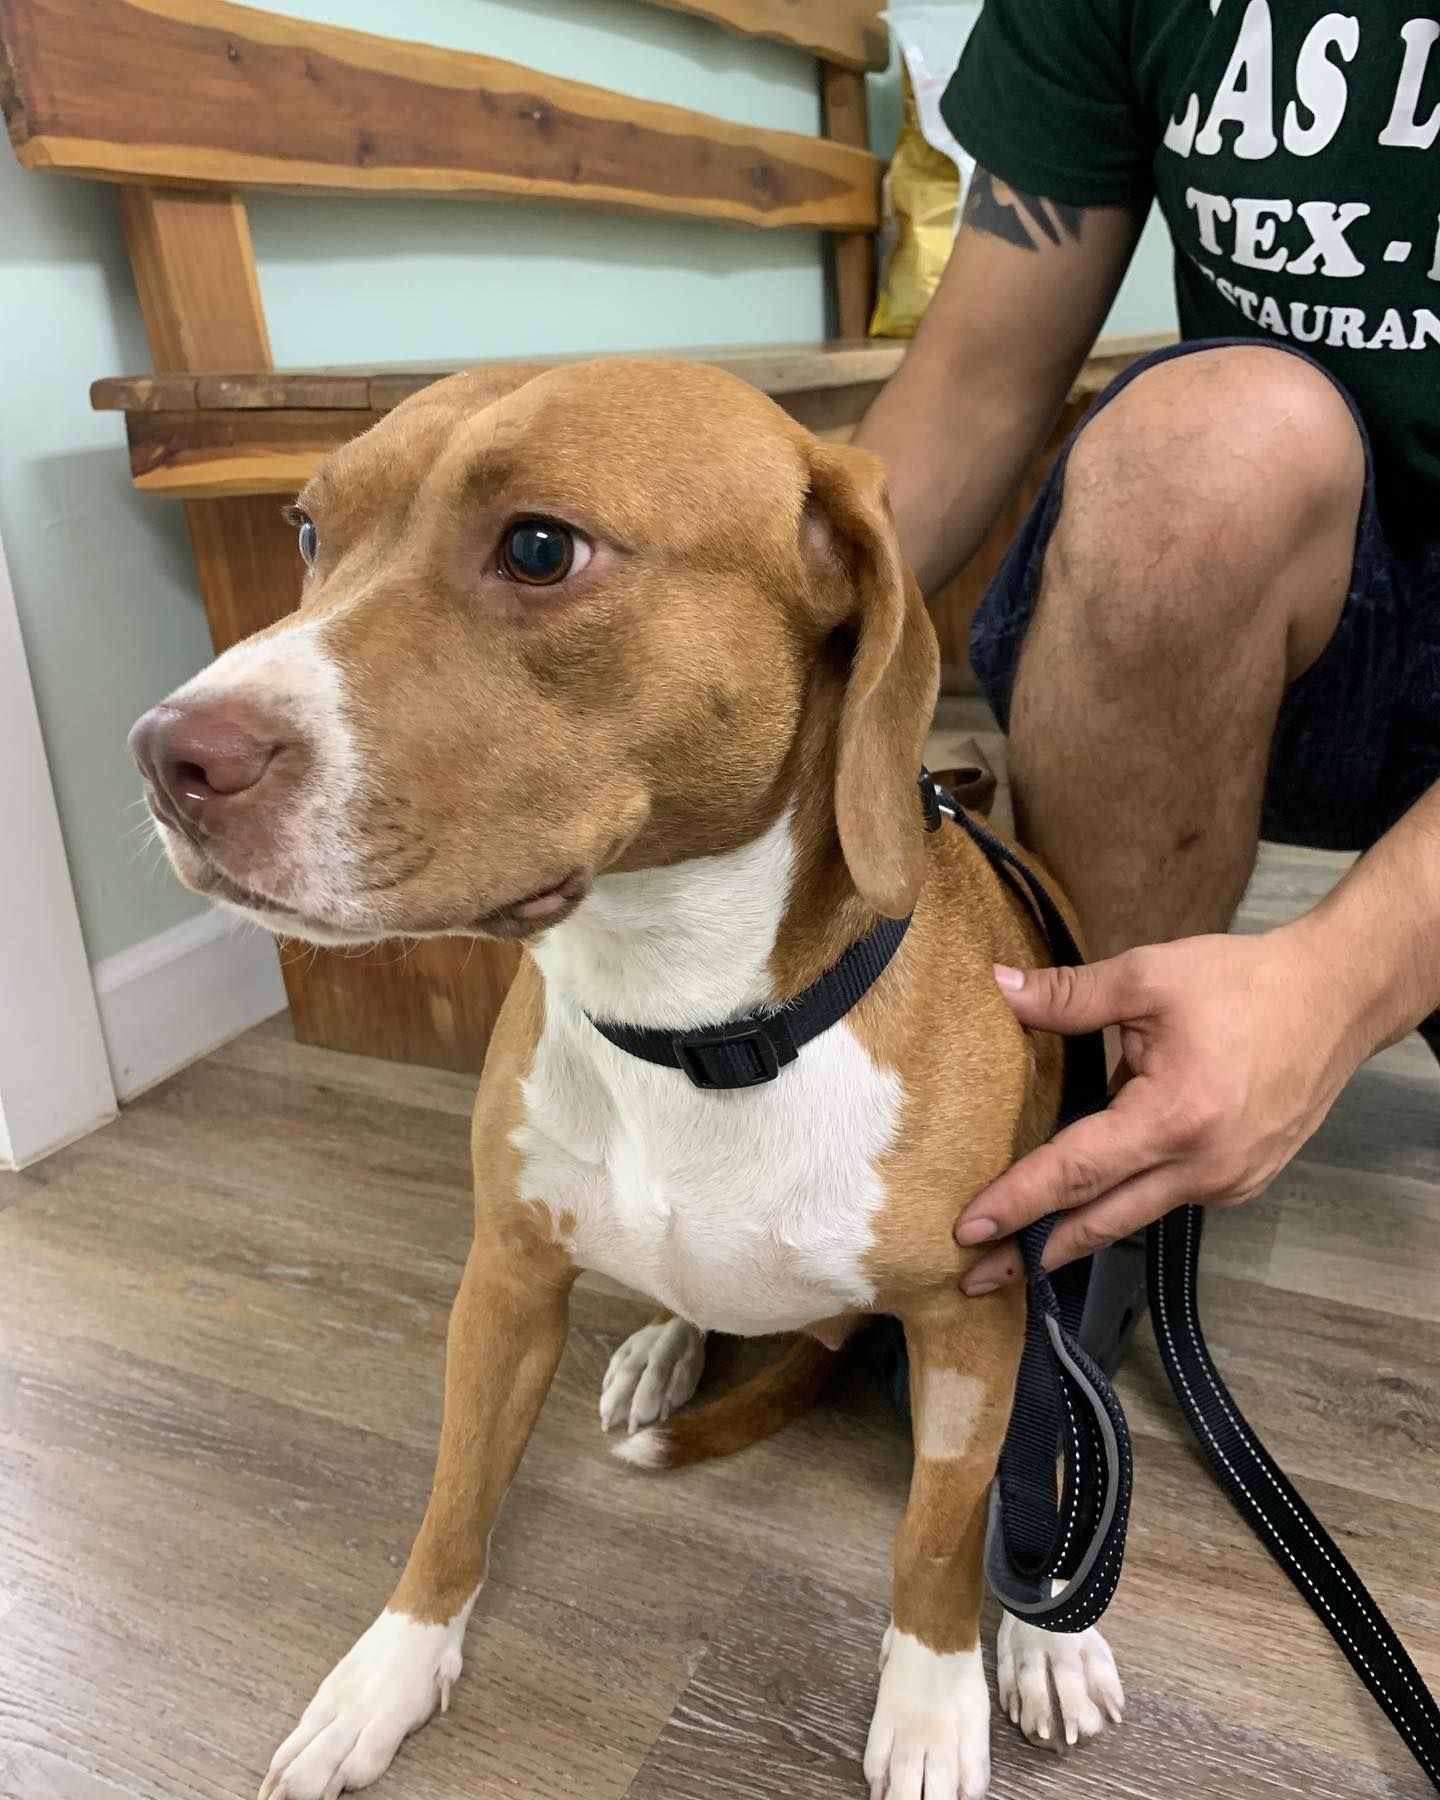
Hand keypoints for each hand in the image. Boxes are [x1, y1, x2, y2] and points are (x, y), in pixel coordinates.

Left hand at [956, 921, 1372, 1290]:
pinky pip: (1166, 1201)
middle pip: (1100, 1221)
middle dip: (1033, 1253)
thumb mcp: (1151, 976)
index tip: (968, 1230)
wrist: (1337, 1000)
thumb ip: (1070, 995)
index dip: (1018, 1202)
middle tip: (974, 1279)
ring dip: (1076, 1235)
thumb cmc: (1247, 984)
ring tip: (1019, 1254)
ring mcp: (1227, 1182)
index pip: (1076, 1172)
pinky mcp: (1241, 1181)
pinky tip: (1088, 1206)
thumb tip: (1000, 990)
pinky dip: (1122, 1207)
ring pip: (1133, 1217)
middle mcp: (1202, 1167)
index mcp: (1174, 1118)